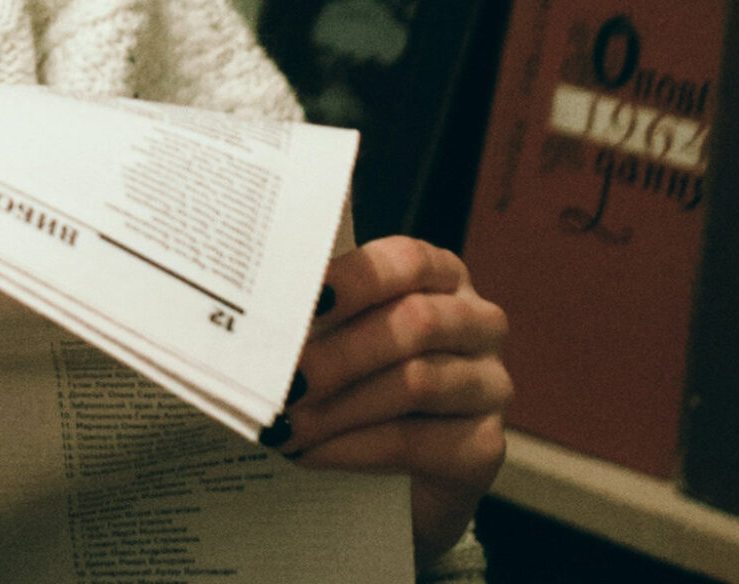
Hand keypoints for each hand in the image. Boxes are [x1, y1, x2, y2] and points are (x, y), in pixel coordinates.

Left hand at [274, 237, 511, 569]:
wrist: (395, 476)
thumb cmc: (354, 382)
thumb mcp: (336, 337)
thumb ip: (311, 318)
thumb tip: (249, 316)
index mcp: (439, 277)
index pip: (407, 261)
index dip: (353, 278)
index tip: (298, 302)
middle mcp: (476, 323)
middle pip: (415, 323)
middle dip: (336, 354)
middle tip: (278, 381)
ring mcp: (489, 385)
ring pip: (415, 384)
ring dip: (337, 408)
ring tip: (281, 425)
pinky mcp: (484, 446)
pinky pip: (416, 442)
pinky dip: (352, 448)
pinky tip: (308, 453)